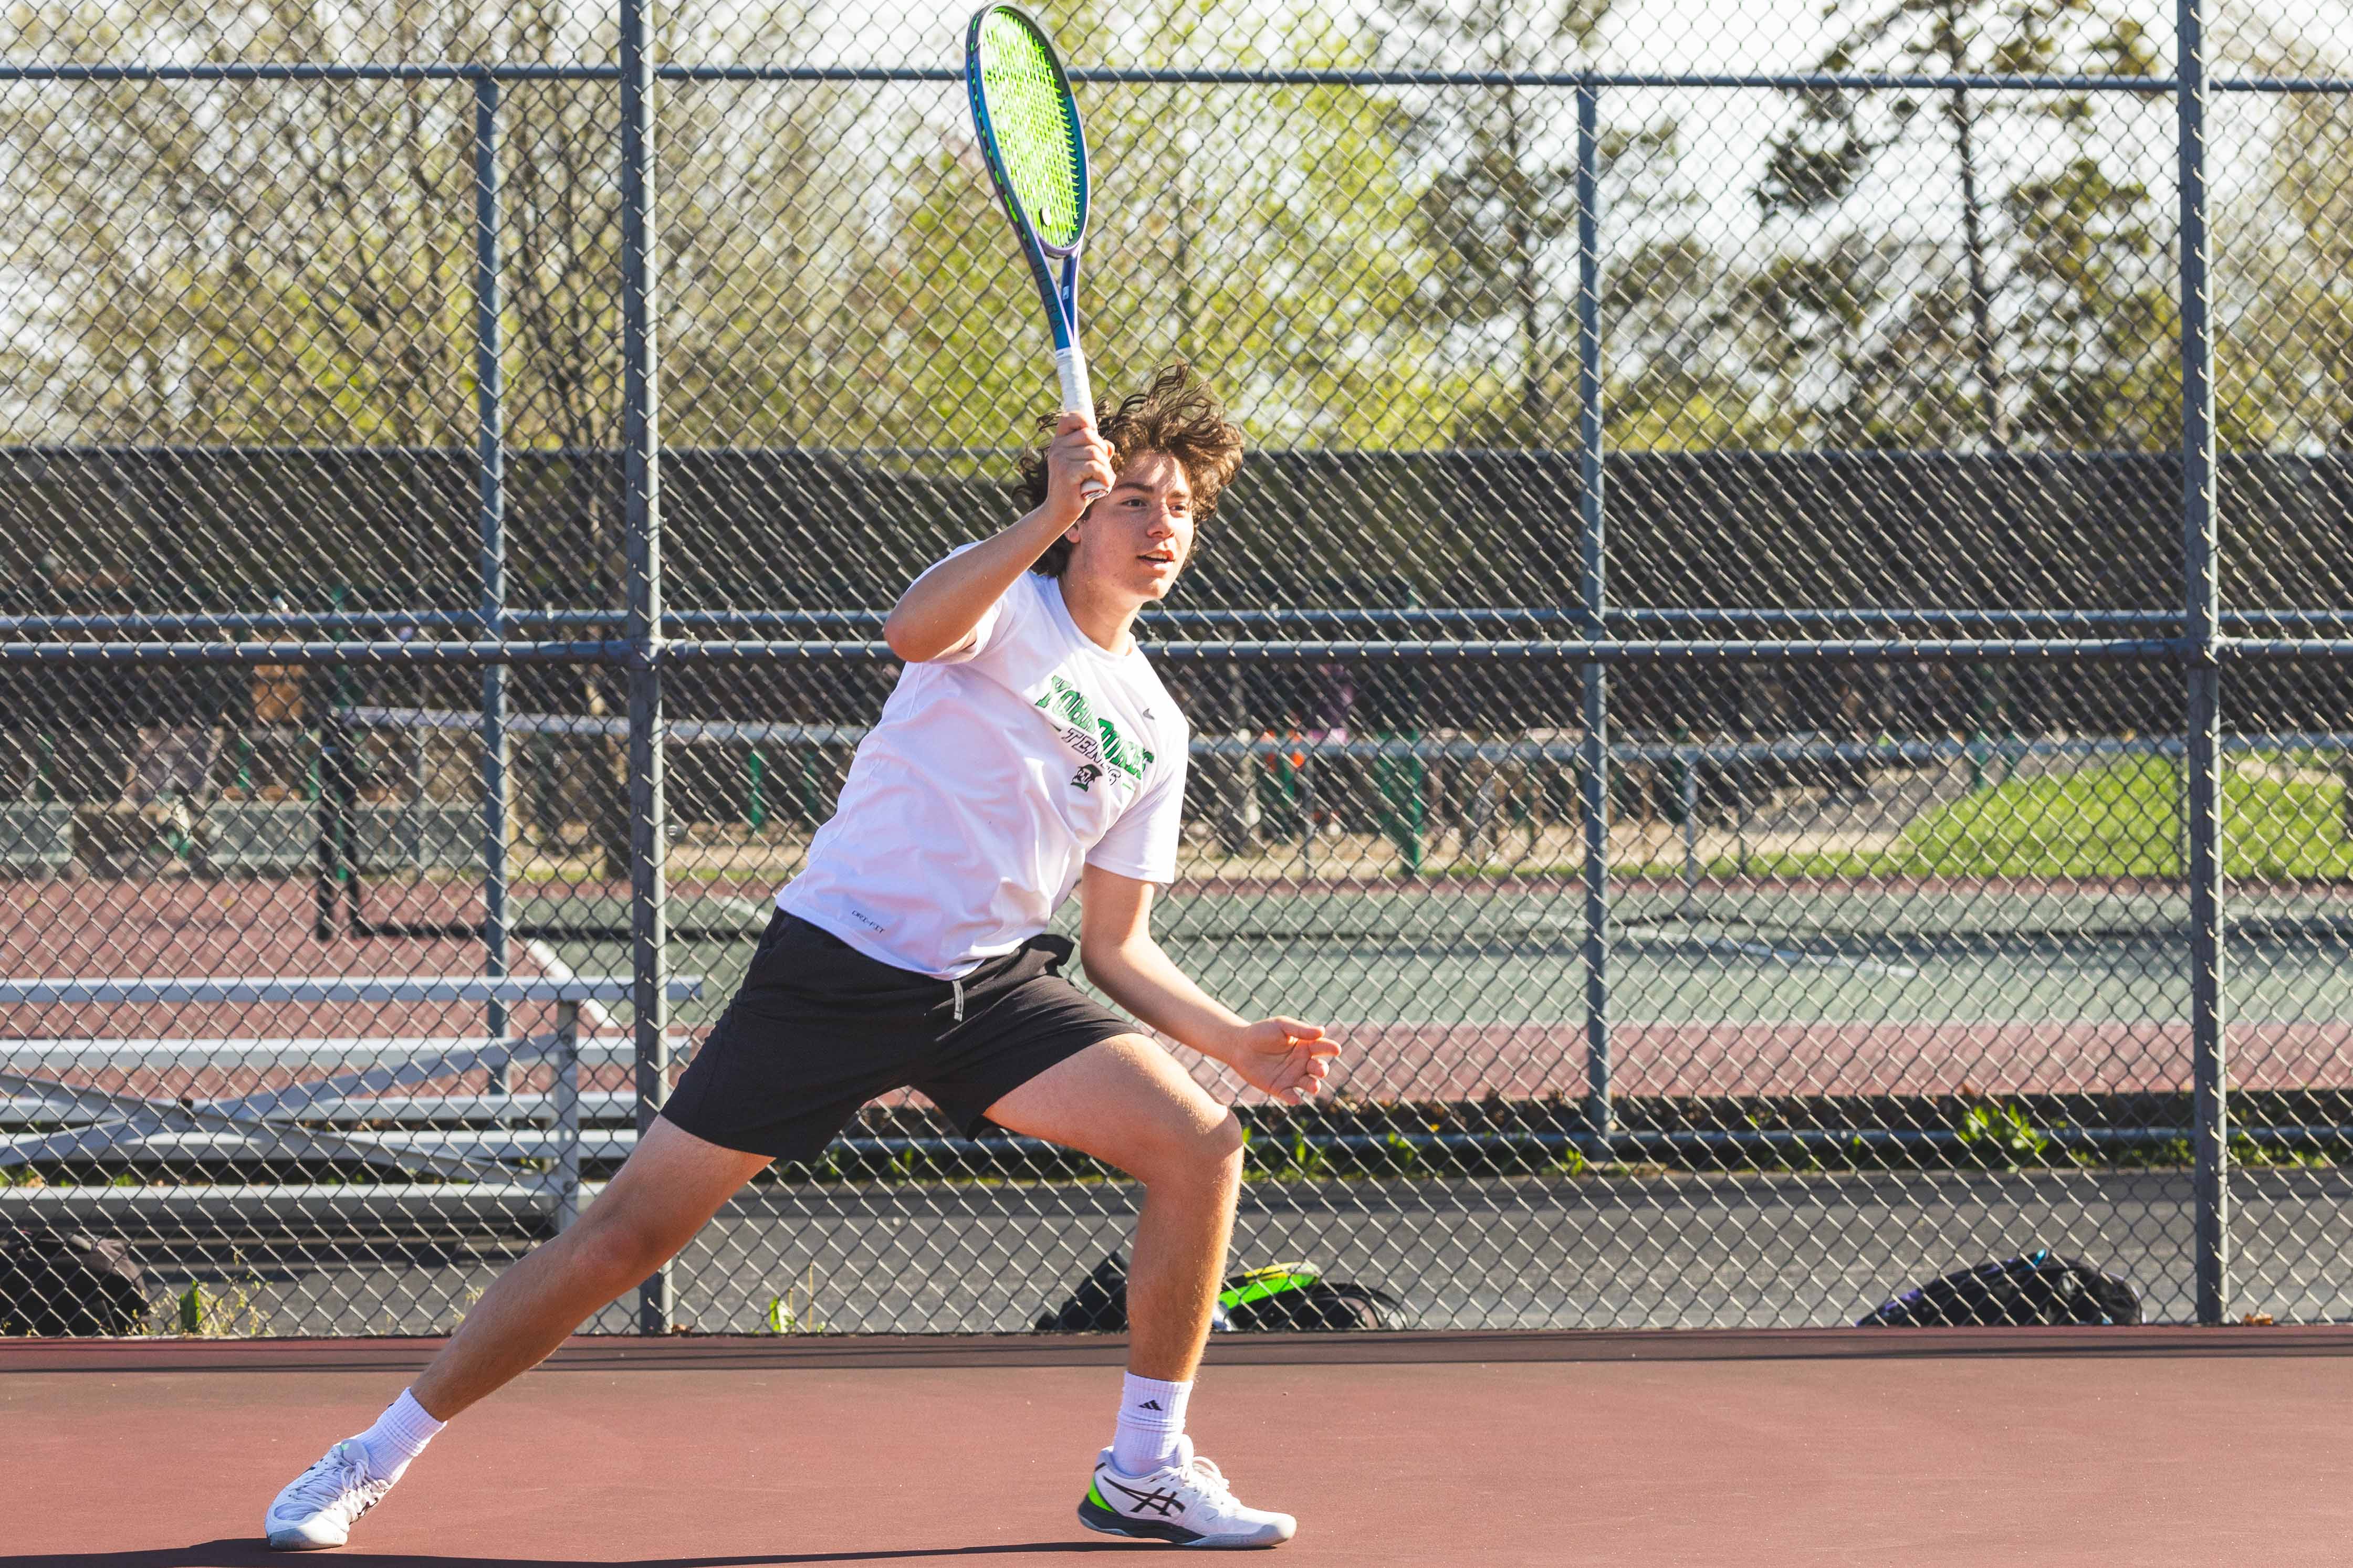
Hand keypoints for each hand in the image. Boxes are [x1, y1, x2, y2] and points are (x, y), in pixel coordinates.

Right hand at [1043, 411, 1114, 520]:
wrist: (1060, 512)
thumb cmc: (1076, 489)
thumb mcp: (1087, 468)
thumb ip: (1097, 453)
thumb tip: (1109, 445)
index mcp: (1059, 443)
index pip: (1068, 418)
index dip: (1084, 420)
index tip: (1094, 432)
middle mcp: (1057, 448)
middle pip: (1089, 435)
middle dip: (1103, 451)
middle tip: (1104, 468)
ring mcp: (1060, 459)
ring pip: (1094, 452)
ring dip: (1106, 467)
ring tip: (1105, 479)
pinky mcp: (1066, 473)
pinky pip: (1093, 467)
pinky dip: (1104, 476)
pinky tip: (1105, 484)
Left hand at [1224, 1017, 1339, 1106]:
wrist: (1239, 1046)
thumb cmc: (1261, 1032)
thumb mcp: (1281, 1026)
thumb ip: (1301, 1030)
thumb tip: (1322, 1031)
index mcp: (1305, 1046)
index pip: (1322, 1047)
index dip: (1330, 1048)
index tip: (1336, 1049)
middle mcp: (1302, 1063)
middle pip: (1318, 1068)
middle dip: (1322, 1070)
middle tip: (1320, 1070)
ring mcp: (1292, 1076)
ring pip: (1309, 1084)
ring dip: (1313, 1086)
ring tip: (1314, 1086)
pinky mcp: (1279, 1088)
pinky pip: (1290, 1095)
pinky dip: (1293, 1098)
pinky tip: (1294, 1098)